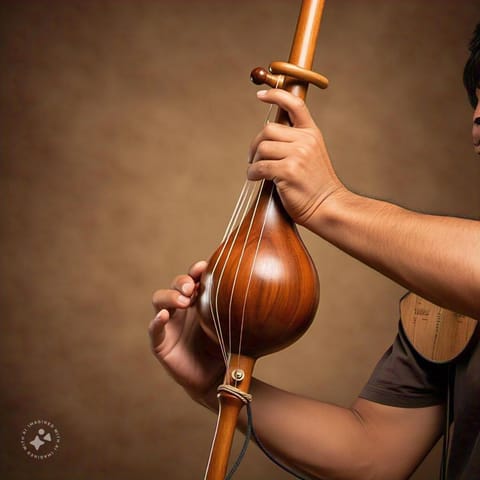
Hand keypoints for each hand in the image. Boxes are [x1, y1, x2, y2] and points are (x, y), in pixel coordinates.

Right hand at [150, 261, 224, 406]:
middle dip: (182, 282)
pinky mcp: (161, 343)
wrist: (219, 378)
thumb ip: (238, 307)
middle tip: (193, 287)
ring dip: (170, 297)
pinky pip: (154, 329)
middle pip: (174, 285)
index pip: (192, 278)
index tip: (204, 267)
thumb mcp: (233, 325)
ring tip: (184, 301)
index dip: (195, 270)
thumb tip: (254, 284)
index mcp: (199, 300)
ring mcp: (170, 324)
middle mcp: (182, 308)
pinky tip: (163, 316)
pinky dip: (157, 321)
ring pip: (160, 301)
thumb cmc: (226, 347)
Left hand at [247, 89, 344, 229]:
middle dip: (255, 145)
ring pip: (262, 147)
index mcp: (312, 134)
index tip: (260, 95)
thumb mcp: (312, 156)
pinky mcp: (288, 171)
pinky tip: (254, 178)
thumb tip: (267, 138)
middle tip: (253, 158)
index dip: (276, 96)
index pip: (295, 104)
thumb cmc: (316, 186)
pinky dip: (252, 173)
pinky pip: (260, 166)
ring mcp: (298, 155)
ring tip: (256, 171)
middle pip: (268, 130)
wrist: (329, 207)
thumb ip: (295, 143)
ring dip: (254, 160)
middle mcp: (306, 140)